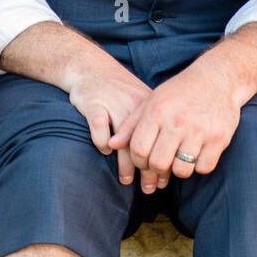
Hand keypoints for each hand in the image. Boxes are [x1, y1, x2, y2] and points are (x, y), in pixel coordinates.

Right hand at [65, 54, 152, 186]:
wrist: (89, 67)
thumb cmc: (118, 92)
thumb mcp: (141, 106)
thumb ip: (153, 129)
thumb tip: (167, 164)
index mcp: (150, 109)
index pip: (161, 141)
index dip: (163, 163)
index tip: (163, 183)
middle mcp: (134, 108)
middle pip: (145, 145)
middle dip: (147, 171)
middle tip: (148, 189)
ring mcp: (114, 106)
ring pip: (124, 142)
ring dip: (125, 165)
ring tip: (126, 181)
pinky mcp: (94, 105)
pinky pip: (100, 131)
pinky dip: (102, 143)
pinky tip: (104, 152)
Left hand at [111, 62, 240, 193]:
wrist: (218, 78)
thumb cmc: (180, 92)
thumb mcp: (152, 101)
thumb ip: (131, 124)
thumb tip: (112, 144)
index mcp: (157, 111)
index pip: (138, 149)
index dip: (139, 162)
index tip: (145, 161)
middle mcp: (177, 121)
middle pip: (158, 163)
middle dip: (158, 170)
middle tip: (162, 165)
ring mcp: (200, 131)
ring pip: (182, 170)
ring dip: (180, 170)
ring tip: (181, 159)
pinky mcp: (219, 138)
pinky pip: (204, 167)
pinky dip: (200, 166)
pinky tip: (198, 155)